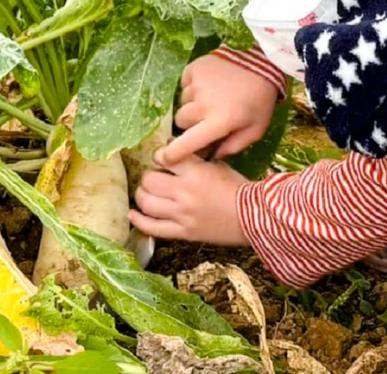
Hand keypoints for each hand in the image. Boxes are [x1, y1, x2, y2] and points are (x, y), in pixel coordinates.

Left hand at [130, 157, 249, 245]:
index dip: (160, 155)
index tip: (162, 158)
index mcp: (195, 172)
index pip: (165, 157)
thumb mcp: (218, 166)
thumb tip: (175, 153)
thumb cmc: (238, 189)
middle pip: (149, 180)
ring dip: (142, 196)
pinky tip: (133, 213)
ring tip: (147, 193)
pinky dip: (138, 221)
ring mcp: (181, 214)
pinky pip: (153, 228)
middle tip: (155, 178)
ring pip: (147, 203)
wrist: (253, 217)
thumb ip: (195, 161)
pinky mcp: (182, 233)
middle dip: (149, 177)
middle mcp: (184, 192)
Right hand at [156, 55, 279, 166]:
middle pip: (181, 120)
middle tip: (207, 117)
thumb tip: (211, 156)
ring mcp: (197, 84)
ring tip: (212, 97)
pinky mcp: (193, 68)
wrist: (263, 63)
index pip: (188, 143)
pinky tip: (209, 84)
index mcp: (220, 122)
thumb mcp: (255, 130)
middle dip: (191, 122)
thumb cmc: (260, 100)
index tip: (166, 157)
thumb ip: (233, 147)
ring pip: (182, 102)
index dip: (174, 153)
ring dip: (193, 103)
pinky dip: (192, 86)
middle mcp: (204, 104)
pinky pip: (184, 84)